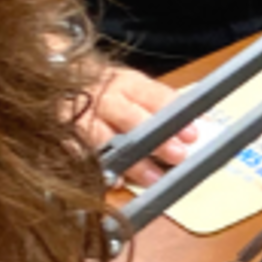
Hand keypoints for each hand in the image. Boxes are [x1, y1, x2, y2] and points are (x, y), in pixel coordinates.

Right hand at [75, 62, 197, 186]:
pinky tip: (112, 181)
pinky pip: (77, 151)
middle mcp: (104, 97)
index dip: (174, 114)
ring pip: (104, 137)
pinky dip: (94, 166)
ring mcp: (81, 115)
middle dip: (155, 139)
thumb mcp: (136, 88)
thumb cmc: (106, 91)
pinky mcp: (63, 133)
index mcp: (126, 83)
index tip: (192, 133)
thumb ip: (164, 105)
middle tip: (178, 156)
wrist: (58, 81)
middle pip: (130, 117)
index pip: (154, 96)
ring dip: (130, 160)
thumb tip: (203, 121)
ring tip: (152, 178)